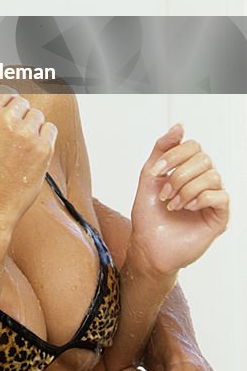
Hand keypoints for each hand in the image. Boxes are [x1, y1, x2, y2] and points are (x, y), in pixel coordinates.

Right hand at [0, 91, 56, 232]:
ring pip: (37, 115)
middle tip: (11, 139)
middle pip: (21, 102)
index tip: (5, 121)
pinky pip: (50, 129)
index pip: (3, 93)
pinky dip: (44, 138)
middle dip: (18, 116)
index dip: (4, 108)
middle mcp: (6, 120)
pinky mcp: (42, 149)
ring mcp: (26, 134)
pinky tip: (31, 153)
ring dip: (31, 127)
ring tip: (20, 148)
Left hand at [128, 125, 228, 278]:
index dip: (174, 155)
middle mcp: (203, 181)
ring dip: (186, 189)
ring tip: (173, 204)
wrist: (149, 244)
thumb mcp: (150, 174)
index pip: (193, 146)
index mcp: (188, 169)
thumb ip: (163, 148)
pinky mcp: (219, 217)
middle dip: (179, 174)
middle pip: (203, 159)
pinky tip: (188, 208)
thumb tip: (180, 126)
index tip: (156, 172)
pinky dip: (200, 198)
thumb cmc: (149, 212)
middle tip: (165, 194)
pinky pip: (221, 196)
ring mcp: (212, 198)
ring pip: (213, 176)